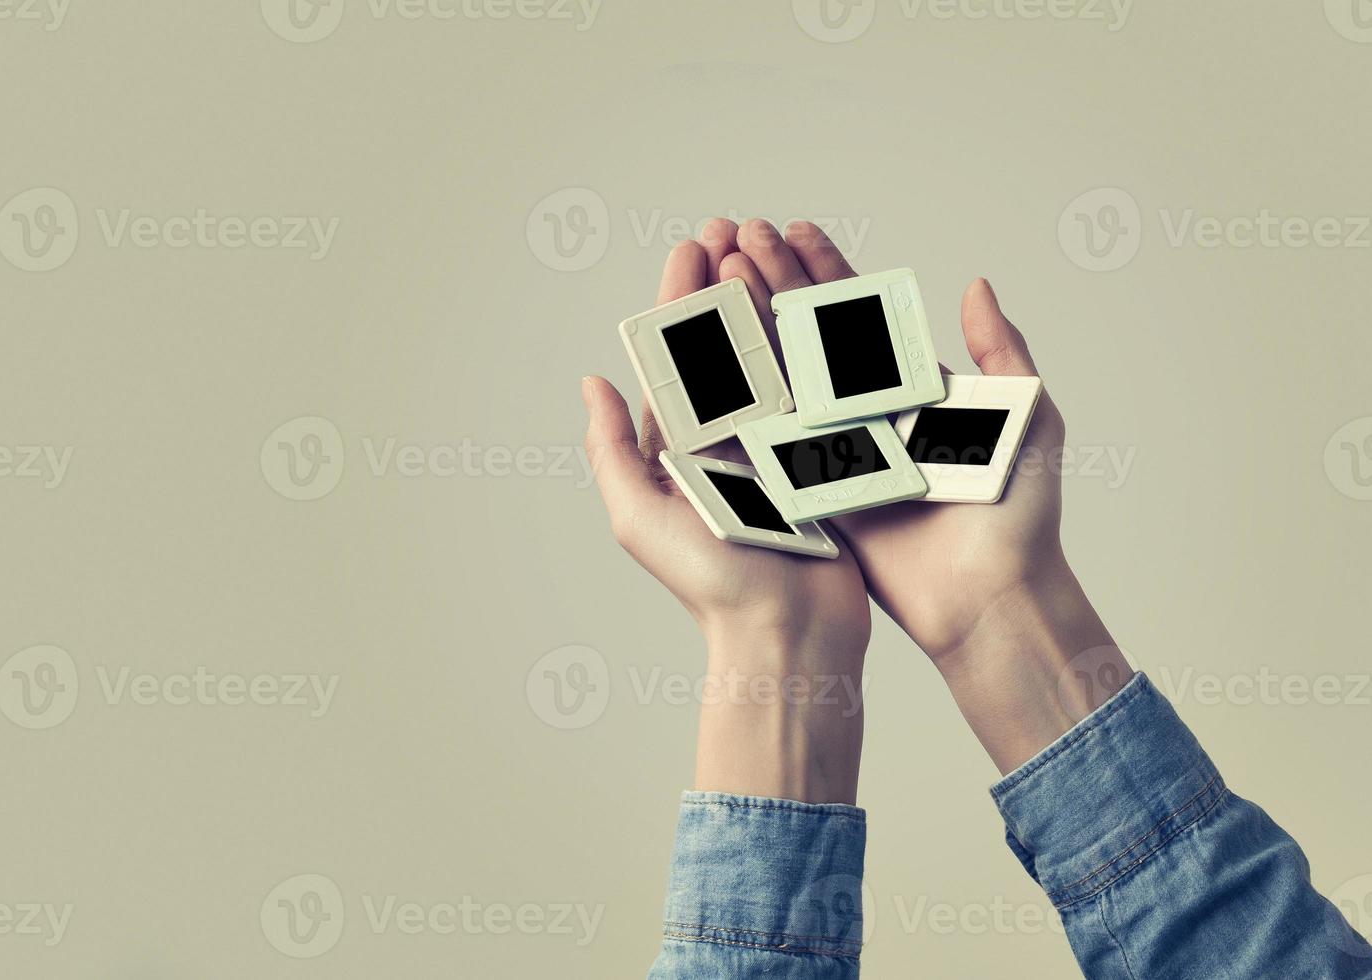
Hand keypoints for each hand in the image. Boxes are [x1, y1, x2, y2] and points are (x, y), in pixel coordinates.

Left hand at [583, 238, 871, 802]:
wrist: (788, 637)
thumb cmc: (710, 585)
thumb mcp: (636, 517)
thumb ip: (609, 449)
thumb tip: (589, 381)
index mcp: (677, 448)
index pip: (675, 354)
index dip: (680, 296)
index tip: (693, 245)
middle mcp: (724, 440)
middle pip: (723, 343)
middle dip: (725, 283)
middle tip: (734, 227)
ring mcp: (776, 446)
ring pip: (770, 355)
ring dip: (769, 299)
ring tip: (773, 247)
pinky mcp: (822, 458)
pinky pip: (817, 389)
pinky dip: (815, 343)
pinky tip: (821, 300)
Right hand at [720, 218, 1129, 772]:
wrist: (993, 598)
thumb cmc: (1022, 513)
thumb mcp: (1030, 417)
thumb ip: (1002, 353)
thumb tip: (975, 285)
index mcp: (914, 389)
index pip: (862, 314)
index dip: (827, 270)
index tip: (794, 229)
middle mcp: (870, 414)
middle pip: (812, 335)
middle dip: (776, 283)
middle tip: (739, 237)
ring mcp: (838, 451)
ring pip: (787, 377)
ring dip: (754, 326)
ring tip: (723, 278)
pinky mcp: (816, 490)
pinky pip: (776, 439)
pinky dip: (748, 398)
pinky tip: (718, 355)